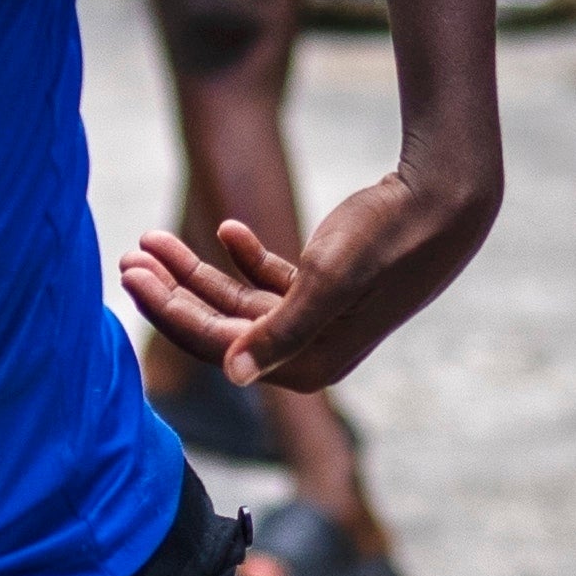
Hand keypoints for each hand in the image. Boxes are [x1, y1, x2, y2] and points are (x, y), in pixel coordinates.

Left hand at [114, 154, 500, 398]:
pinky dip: (245, 257)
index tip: (131, 274)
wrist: (445, 200)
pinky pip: (269, 282)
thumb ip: (279, 328)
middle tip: (130, 254)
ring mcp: (315, 321)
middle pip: (221, 326)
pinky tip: (227, 229)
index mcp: (307, 362)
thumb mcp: (329, 280)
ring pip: (238, 302)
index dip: (170, 310)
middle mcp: (307, 351)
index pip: (220, 347)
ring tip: (154, 239)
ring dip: (197, 270)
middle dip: (173, 290)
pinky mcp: (326, 290)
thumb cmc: (388, 237)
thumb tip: (235, 374)